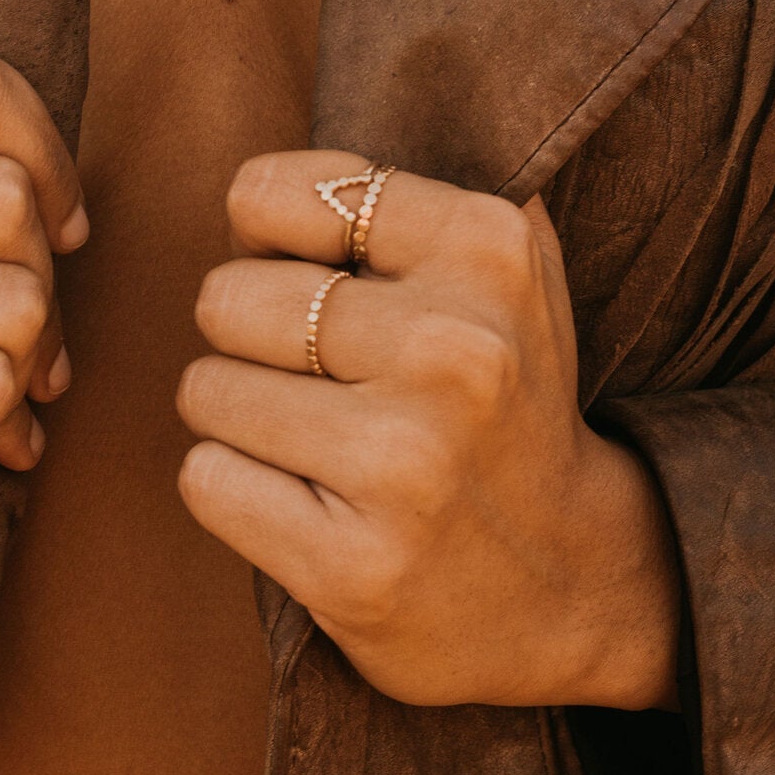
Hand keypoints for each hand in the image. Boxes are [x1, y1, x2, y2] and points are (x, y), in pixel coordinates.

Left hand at [177, 154, 679, 711]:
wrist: (568, 580)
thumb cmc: (492, 395)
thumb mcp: (487, 268)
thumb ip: (384, 199)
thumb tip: (249, 194)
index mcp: (487, 249)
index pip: (269, 196)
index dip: (267, 239)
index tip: (319, 278)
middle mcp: (455, 350)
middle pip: (226, 299)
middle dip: (249, 337)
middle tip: (320, 376)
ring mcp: (405, 464)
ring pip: (206, 389)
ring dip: (239, 417)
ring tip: (322, 442)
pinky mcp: (354, 565)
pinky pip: (205, 479)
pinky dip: (234, 488)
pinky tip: (310, 502)